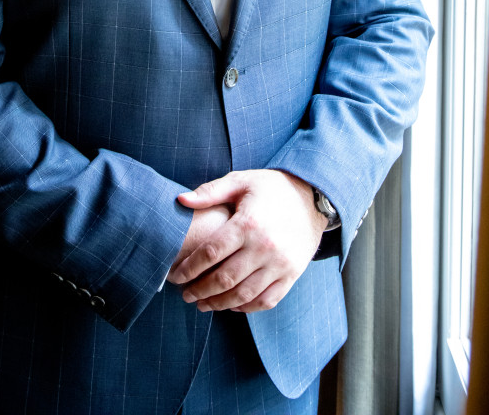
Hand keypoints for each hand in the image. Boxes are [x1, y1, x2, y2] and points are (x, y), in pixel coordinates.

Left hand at [167, 170, 327, 312]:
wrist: (312, 196)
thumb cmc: (271, 187)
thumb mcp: (241, 181)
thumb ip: (210, 192)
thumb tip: (180, 200)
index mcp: (248, 223)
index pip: (211, 253)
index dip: (190, 267)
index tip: (176, 275)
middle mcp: (265, 246)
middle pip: (225, 278)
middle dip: (200, 290)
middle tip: (185, 294)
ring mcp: (280, 263)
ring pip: (244, 295)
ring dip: (219, 304)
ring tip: (202, 304)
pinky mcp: (292, 274)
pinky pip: (267, 300)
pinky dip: (247, 308)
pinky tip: (231, 305)